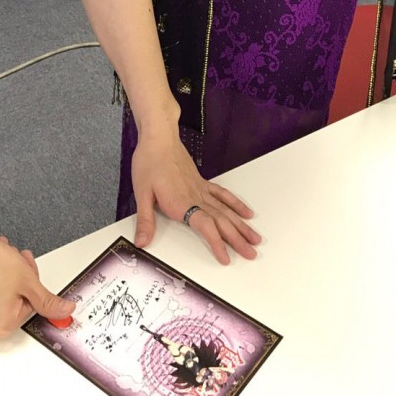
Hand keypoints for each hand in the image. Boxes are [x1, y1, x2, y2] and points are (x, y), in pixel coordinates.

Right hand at [0, 227, 73, 341]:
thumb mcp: (28, 280)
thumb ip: (48, 301)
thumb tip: (65, 311)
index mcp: (3, 327)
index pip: (30, 305)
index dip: (30, 282)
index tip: (25, 268)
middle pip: (15, 301)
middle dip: (19, 278)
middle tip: (15, 260)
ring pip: (1, 296)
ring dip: (7, 276)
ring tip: (2, 258)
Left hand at [130, 129, 260, 264]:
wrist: (158, 137)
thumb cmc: (149, 162)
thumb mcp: (141, 192)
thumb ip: (145, 220)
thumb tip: (142, 242)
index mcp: (181, 203)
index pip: (205, 226)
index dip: (217, 243)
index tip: (226, 258)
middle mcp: (195, 197)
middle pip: (221, 221)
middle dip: (238, 239)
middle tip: (251, 254)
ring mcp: (201, 189)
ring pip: (226, 210)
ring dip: (241, 225)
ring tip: (254, 238)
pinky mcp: (202, 182)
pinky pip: (223, 195)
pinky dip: (236, 204)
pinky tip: (246, 213)